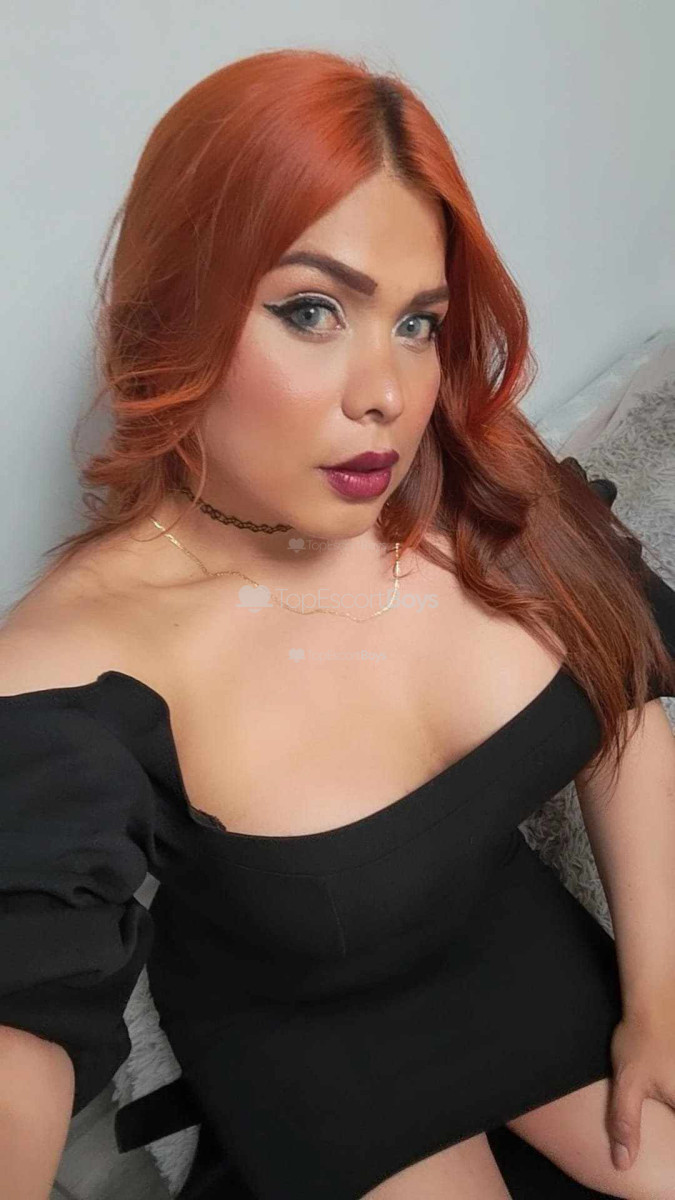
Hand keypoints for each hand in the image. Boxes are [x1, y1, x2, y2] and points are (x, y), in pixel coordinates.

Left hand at [608, 1010, 674, 1169]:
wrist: (653, 995)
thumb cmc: (641, 1038)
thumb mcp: (628, 1084)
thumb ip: (626, 1125)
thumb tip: (622, 1162)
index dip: (670, 1150)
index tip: (663, 1132)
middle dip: (669, 1124)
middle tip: (658, 1103)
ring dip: (669, 1112)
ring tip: (662, 1093)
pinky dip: (672, 1094)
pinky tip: (665, 1084)